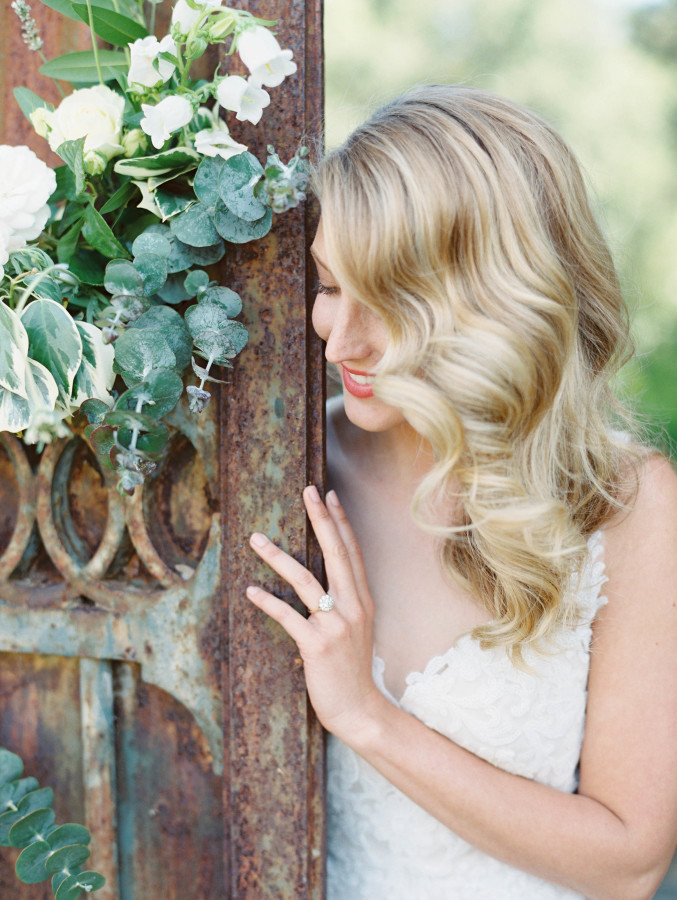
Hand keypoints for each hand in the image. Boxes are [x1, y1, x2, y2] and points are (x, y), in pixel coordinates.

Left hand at [247, 485, 382, 739]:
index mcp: (363, 600)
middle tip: (307, 491)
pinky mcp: (317, 645)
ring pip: (305, 581)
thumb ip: (347, 602)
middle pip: (336, 554)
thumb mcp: (358, 629)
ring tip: (256, 539)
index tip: (329, 494)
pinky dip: (268, 602)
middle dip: (321, 519)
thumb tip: (330, 580)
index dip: (341, 521)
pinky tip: (251, 589)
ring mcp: (336, 626)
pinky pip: (288, 617)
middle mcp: (353, 607)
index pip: (352, 552)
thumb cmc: (352, 669)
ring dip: (278, 557)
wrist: (359, 709)